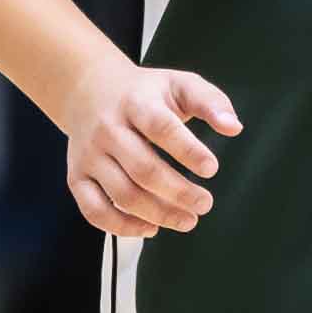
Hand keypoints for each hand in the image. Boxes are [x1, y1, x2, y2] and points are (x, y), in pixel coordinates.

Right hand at [63, 60, 240, 237]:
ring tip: (187, 220)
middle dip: (178, 192)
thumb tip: (233, 127)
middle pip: (143, 168)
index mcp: (135, 103)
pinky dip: (123, 227)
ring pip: (122, 194)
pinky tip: (151, 228)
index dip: (188, 151)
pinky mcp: (77, 177)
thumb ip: (211, 101)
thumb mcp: (179, 84)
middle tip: (205, 203)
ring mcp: (90, 155)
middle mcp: (108, 129)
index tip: (211, 168)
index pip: (161, 127)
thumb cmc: (142, 94)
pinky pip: (95, 211)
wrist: (87, 90)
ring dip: (158, 214)